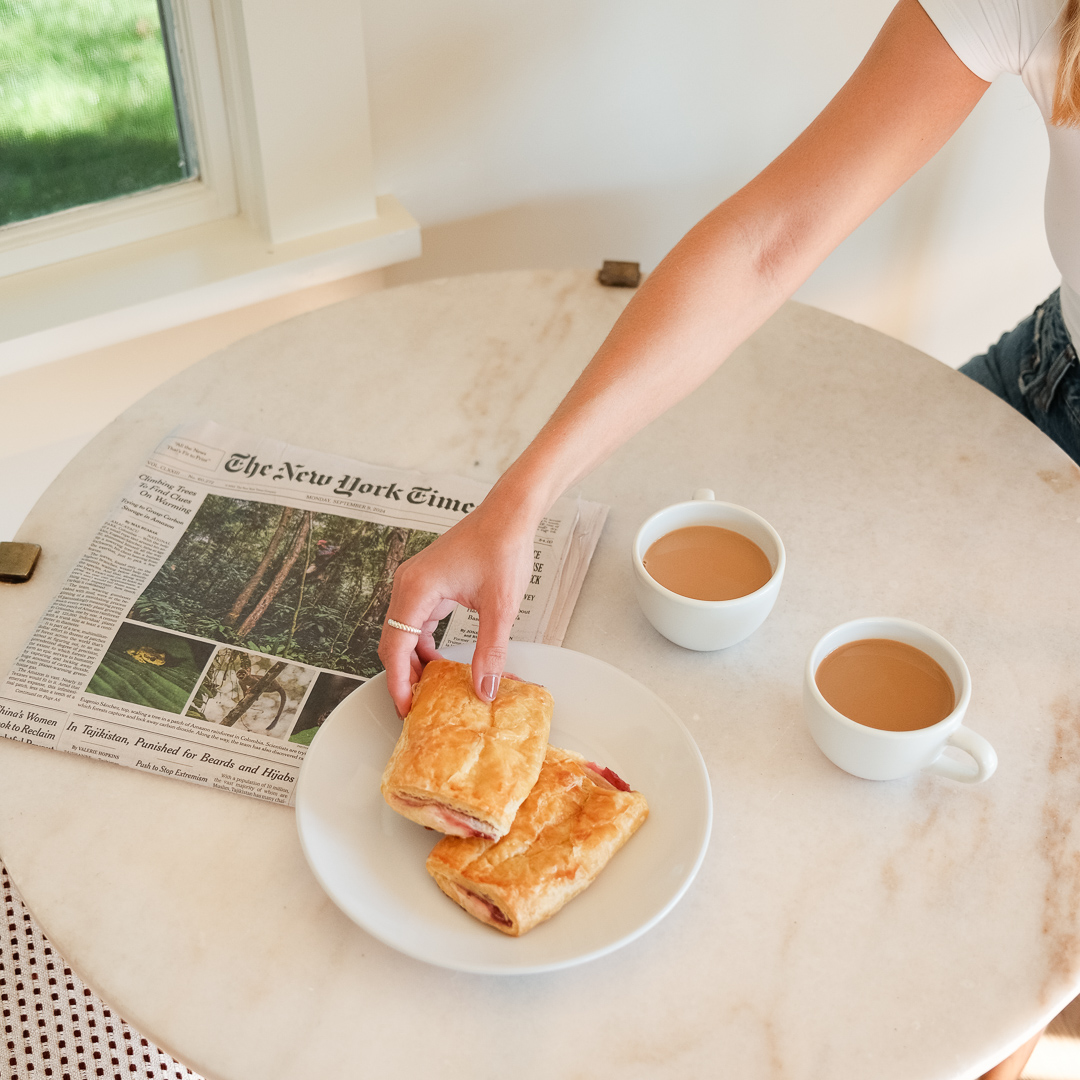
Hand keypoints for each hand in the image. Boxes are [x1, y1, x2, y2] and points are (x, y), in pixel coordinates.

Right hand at [377, 495, 536, 716]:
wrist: (510, 514)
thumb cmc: (503, 547)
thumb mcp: (499, 607)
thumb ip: (490, 652)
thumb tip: (484, 689)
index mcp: (416, 589)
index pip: (395, 647)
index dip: (399, 682)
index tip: (406, 709)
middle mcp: (408, 584)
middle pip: (393, 642)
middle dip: (404, 676)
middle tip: (419, 706)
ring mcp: (416, 582)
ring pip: (404, 632)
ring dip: (416, 661)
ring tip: (432, 690)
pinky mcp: (428, 582)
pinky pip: (417, 621)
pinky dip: (425, 644)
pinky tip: (443, 662)